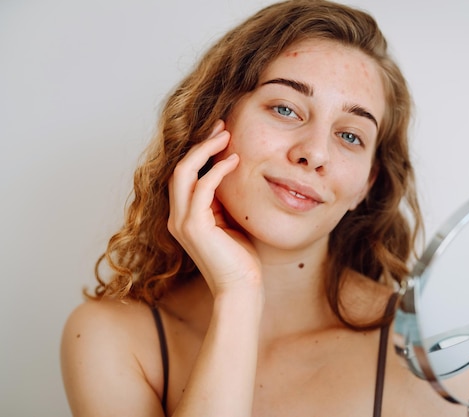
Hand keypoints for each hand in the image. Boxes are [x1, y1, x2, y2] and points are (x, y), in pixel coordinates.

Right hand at [167, 120, 261, 295]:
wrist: (241, 288)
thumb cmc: (241, 258)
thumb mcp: (231, 221)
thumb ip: (224, 200)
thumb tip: (232, 171)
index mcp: (185, 216)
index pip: (185, 175)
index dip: (200, 152)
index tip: (219, 134)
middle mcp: (177, 217)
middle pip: (180, 169)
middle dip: (200, 144)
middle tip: (222, 126)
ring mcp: (182, 222)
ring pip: (184, 173)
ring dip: (205, 151)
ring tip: (227, 135)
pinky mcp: (194, 227)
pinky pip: (202, 188)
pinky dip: (217, 171)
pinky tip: (235, 161)